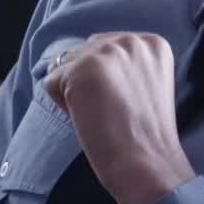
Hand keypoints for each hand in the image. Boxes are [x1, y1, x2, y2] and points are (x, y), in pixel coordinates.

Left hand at [43, 33, 196, 203]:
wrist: (148, 163)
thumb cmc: (145, 136)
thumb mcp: (145, 85)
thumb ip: (122, 65)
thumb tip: (76, 62)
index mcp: (152, 43)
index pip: (105, 48)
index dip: (106, 80)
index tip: (126, 104)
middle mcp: (131, 41)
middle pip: (83, 52)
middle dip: (87, 82)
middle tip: (111, 112)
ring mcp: (106, 52)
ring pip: (65, 65)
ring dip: (73, 92)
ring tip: (101, 115)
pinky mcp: (81, 69)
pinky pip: (51, 81)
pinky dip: (62, 105)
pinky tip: (88, 119)